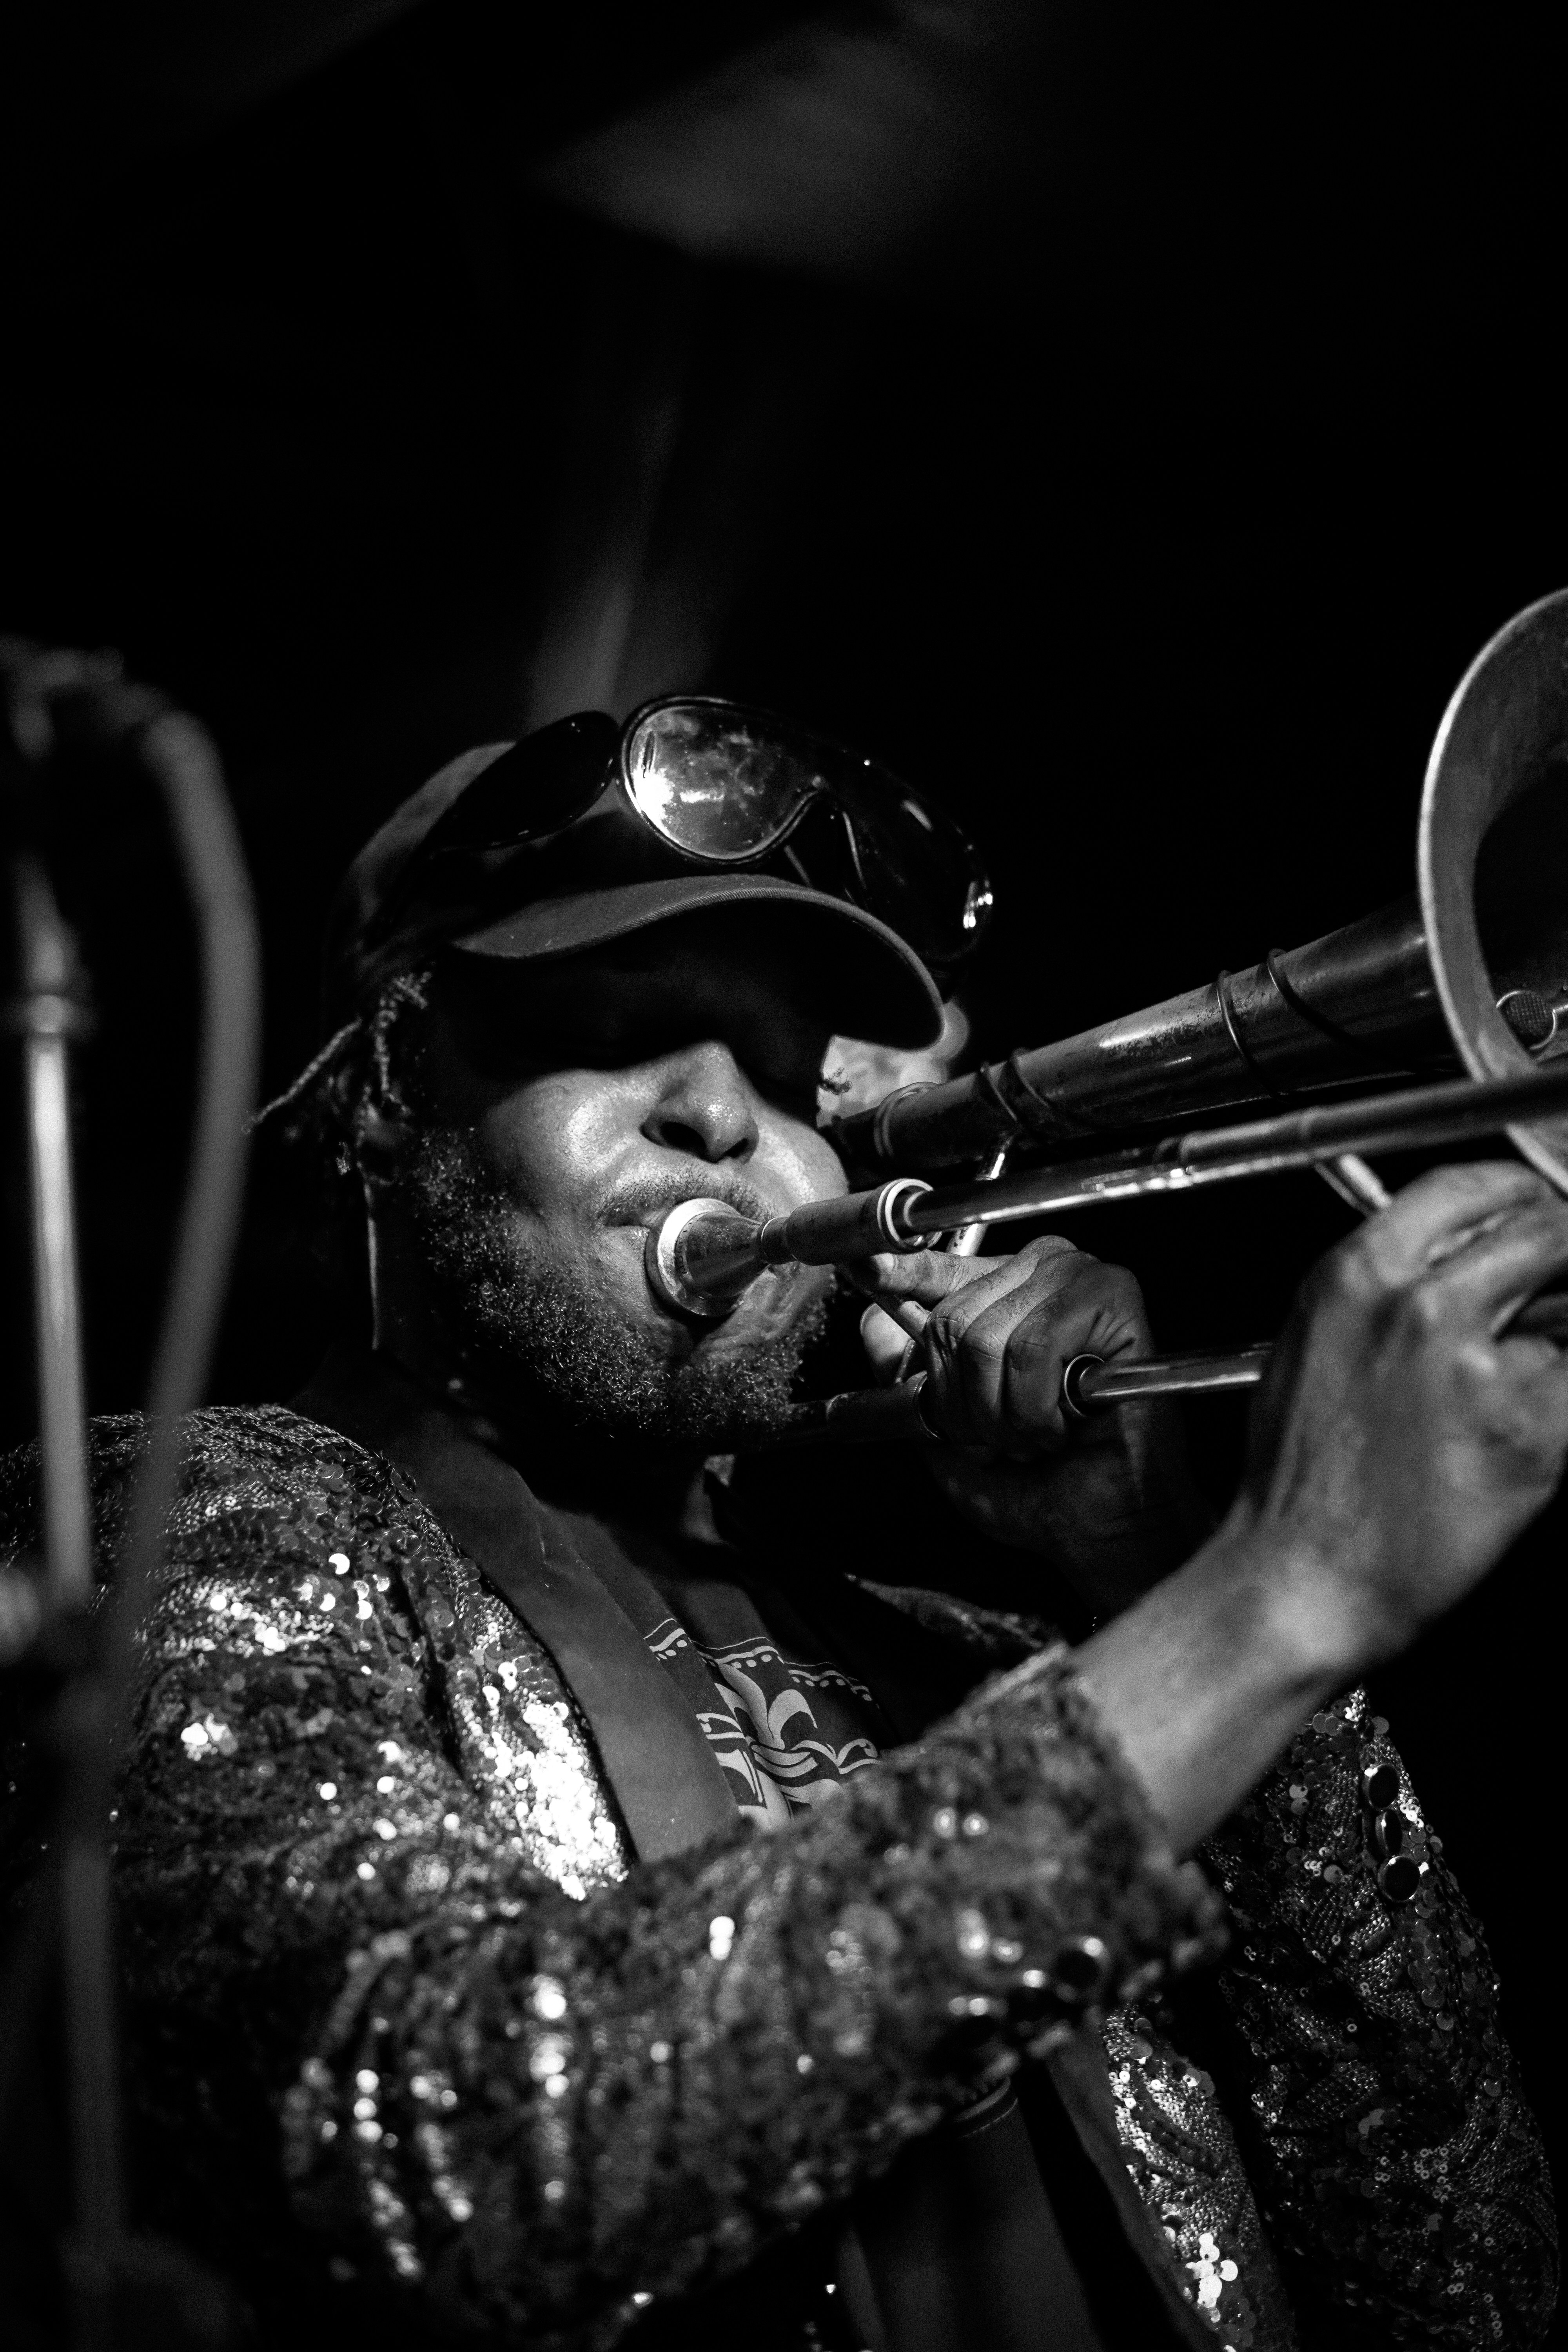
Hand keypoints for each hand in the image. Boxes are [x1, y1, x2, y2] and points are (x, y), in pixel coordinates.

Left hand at [856, 1236, 1208, 1612]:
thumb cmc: (1036, 1487)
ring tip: (1040, 1433)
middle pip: (950, 1321)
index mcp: (1004, 1295)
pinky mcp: (1114, 1299)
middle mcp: (1041, 1274)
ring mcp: (1080, 1278)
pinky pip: (1033, 1349)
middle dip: (967, 1402)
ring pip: (988, 1339)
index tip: (866, 1268)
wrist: (1104, 1528)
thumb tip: (870, 1324)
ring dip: (1004, 1414)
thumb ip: (908, 1377)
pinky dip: (1037, 1408)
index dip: (899, 1273)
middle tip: (1006, 1434)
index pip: (935, 1270)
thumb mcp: (946, 1432)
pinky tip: (1067, 1423)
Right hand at [1226, 1159, 1567, 1675]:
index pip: (1471, 1184)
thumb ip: (1390, 1284)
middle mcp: (1418, 1304)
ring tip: (1514, 1384)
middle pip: (1544, 1229)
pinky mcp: (1534, 1430)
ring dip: (1558, 1335)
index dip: (1520, 1198)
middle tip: (1550, 1297)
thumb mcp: (1318, 1342)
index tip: (1536, 1214)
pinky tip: (1513, 1435)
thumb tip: (1474, 1254)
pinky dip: (1561, 1403)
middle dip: (1558, 1260)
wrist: (1303, 1579)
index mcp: (1356, 1274)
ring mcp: (1480, 1366)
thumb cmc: (1303, 1477)